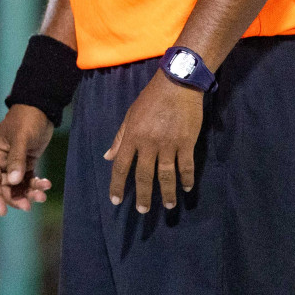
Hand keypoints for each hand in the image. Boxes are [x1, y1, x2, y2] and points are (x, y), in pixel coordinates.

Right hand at [0, 104, 54, 215]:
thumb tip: (13, 182)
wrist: (42, 108)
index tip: (3, 212)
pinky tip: (46, 184)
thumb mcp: (22, 138)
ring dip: (29, 192)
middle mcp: (2, 160)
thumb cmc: (28, 119)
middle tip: (29, 205)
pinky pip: (29, 179)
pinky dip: (36, 184)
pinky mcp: (27, 162)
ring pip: (18, 185)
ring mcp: (14, 162)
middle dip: (17, 197)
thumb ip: (17, 159)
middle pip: (5, 186)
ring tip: (42, 195)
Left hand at [105, 70, 204, 212]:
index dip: (117, 184)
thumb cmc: (151, 98)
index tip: (116, 200)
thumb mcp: (130, 115)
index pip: (121, 165)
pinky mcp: (187, 143)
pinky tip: (186, 188)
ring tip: (167, 206)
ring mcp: (169, 144)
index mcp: (133, 136)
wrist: (177, 83)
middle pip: (144, 175)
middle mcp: (149, 143)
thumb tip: (108, 157)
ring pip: (166, 175)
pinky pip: (186, 166)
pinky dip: (186, 178)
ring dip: (166, 192)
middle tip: (142, 210)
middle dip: (142, 195)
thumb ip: (120, 138)